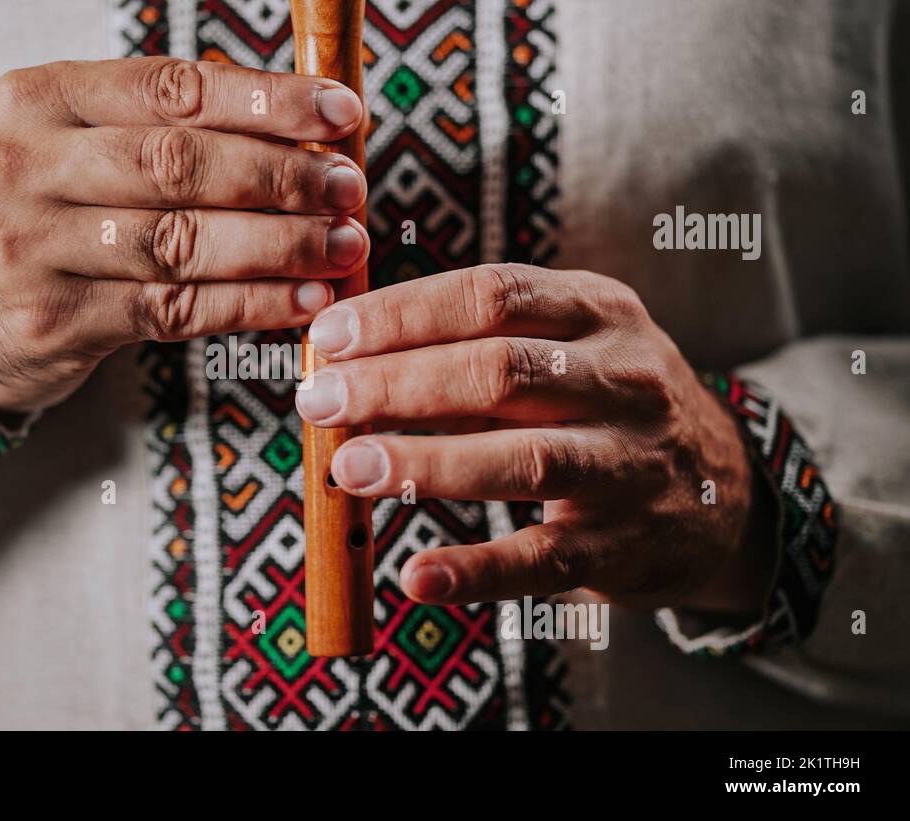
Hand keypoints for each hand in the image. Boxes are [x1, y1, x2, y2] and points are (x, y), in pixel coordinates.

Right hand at [0, 57, 370, 411]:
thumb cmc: (35, 219)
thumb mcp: (67, 148)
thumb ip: (158, 128)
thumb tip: (292, 125)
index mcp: (38, 99)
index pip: (171, 89)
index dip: (266, 101)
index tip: (339, 112)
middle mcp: (26, 165)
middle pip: (180, 164)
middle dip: (283, 177)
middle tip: (349, 189)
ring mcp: (33, 247)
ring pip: (183, 241)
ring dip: (279, 246)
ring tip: (341, 247)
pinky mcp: (55, 320)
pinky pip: (174, 309)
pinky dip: (248, 304)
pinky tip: (301, 300)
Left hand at [297, 263, 772, 612]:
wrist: (722, 495)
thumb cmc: (603, 405)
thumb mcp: (566, 347)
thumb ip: (475, 345)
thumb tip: (348, 360)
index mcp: (598, 312)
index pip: (490, 294)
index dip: (402, 312)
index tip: (328, 335)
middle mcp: (622, 379)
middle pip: (499, 369)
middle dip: (397, 382)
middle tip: (319, 401)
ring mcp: (628, 463)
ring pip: (524, 457)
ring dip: (428, 462)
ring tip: (349, 468)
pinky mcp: (621, 545)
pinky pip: (542, 558)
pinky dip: (477, 570)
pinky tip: (417, 576)